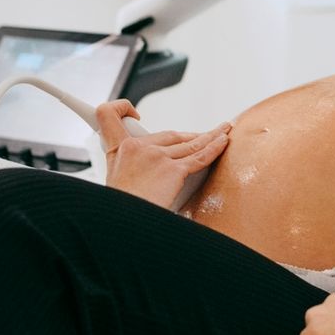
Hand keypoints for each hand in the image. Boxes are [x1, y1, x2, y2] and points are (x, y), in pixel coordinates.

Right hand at [95, 100, 230, 208]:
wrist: (125, 224)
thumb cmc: (123, 208)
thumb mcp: (114, 182)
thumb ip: (128, 167)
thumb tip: (142, 170)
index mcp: (118, 149)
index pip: (110, 115)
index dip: (122, 109)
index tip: (134, 114)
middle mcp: (137, 147)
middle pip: (168, 135)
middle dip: (188, 136)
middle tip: (202, 137)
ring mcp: (157, 157)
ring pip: (189, 143)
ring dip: (209, 136)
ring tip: (223, 131)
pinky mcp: (174, 170)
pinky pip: (200, 157)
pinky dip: (215, 148)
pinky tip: (223, 141)